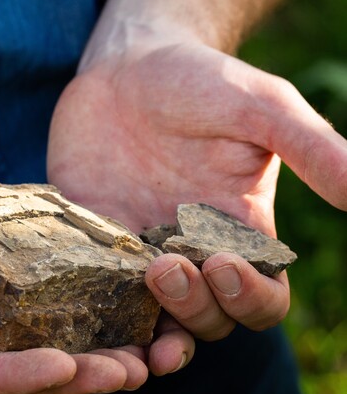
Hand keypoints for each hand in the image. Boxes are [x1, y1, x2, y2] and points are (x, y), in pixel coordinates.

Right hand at [0, 165, 148, 393]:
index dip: (12, 379)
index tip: (63, 366)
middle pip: (19, 371)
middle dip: (76, 375)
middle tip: (133, 368)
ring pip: (42, 343)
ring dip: (96, 349)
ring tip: (149, 347)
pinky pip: (42, 301)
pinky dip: (84, 304)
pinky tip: (124, 297)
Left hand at [47, 41, 346, 367]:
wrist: (130, 66)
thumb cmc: (201, 81)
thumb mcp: (262, 108)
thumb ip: (312, 150)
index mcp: (240, 232)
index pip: (261, 296)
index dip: (249, 297)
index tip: (223, 262)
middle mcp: (192, 251)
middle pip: (206, 317)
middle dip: (193, 308)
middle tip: (164, 268)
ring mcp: (140, 250)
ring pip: (152, 318)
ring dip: (148, 327)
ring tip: (139, 296)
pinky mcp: (93, 240)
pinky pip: (95, 287)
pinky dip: (93, 305)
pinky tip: (81, 303)